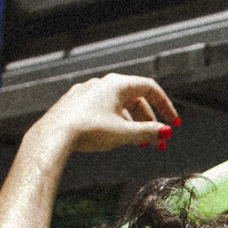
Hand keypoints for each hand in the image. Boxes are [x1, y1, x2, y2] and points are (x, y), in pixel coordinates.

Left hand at [31, 73, 179, 154]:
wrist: (54, 135)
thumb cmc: (87, 130)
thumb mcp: (124, 133)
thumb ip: (148, 132)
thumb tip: (165, 132)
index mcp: (117, 85)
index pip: (151, 89)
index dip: (166, 106)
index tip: (173, 123)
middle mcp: (102, 84)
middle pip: (136, 99)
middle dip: (150, 121)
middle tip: (158, 140)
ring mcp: (88, 93)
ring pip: (120, 106)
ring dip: (134, 124)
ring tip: (139, 143)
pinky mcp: (77, 104)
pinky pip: (104, 110)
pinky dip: (117, 122)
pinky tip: (117, 137)